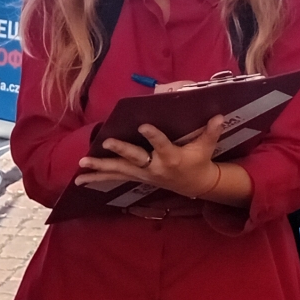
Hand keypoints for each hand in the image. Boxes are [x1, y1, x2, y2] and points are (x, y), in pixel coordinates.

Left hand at [76, 114, 226, 198]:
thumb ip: (211, 131)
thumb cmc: (199, 161)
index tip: (143, 125)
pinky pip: (114, 177)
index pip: (161, 145)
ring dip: (99, 168)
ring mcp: (143, 174)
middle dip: (120, 151)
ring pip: (119, 170)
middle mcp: (154, 167)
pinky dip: (97, 178)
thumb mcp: (207, 147)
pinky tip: (80, 179)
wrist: (194, 185)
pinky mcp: (136, 177)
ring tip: (82, 164)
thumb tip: (219, 115)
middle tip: (105, 144)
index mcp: (171, 158)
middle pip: (135, 159)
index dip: (153, 136)